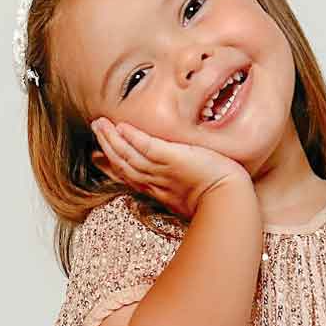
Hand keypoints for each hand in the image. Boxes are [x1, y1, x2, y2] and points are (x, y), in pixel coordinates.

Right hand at [89, 117, 252, 220]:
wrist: (229, 201)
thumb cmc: (220, 198)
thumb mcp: (195, 194)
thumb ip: (184, 185)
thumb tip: (186, 176)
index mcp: (161, 191)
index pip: (132, 176)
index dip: (114, 164)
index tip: (100, 155)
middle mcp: (157, 182)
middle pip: (124, 165)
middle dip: (107, 147)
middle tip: (96, 130)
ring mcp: (163, 172)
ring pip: (129, 156)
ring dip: (112, 139)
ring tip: (100, 124)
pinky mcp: (173, 160)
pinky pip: (147, 147)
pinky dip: (132, 138)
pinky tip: (121, 127)